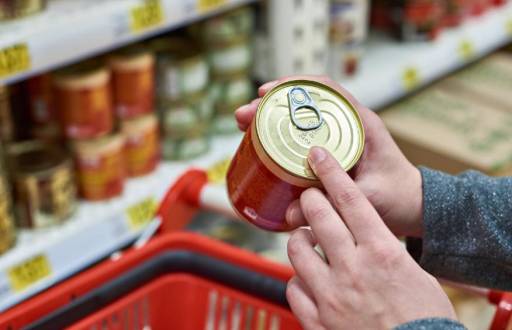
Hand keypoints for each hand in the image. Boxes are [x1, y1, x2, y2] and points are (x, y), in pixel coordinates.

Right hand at [235, 76, 422, 236]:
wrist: (412, 206)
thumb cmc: (398, 197)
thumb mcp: (368, 200)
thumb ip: (334, 206)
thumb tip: (290, 215)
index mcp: (361, 123)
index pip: (324, 90)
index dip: (292, 86)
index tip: (265, 93)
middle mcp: (348, 124)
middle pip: (303, 103)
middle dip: (270, 106)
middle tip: (243, 118)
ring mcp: (338, 136)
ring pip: (299, 119)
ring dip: (271, 120)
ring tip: (245, 128)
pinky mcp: (331, 152)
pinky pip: (302, 138)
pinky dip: (280, 138)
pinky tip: (263, 147)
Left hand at [285, 147, 455, 329]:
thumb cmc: (424, 318)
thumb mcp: (414, 273)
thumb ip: (384, 250)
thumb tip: (366, 233)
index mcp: (382, 252)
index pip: (351, 200)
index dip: (331, 172)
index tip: (319, 156)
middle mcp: (352, 269)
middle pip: (319, 216)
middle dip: (310, 198)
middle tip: (309, 194)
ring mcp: (331, 295)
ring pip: (297, 249)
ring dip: (299, 239)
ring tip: (306, 239)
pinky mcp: (317, 320)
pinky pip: (293, 287)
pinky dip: (297, 279)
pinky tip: (306, 278)